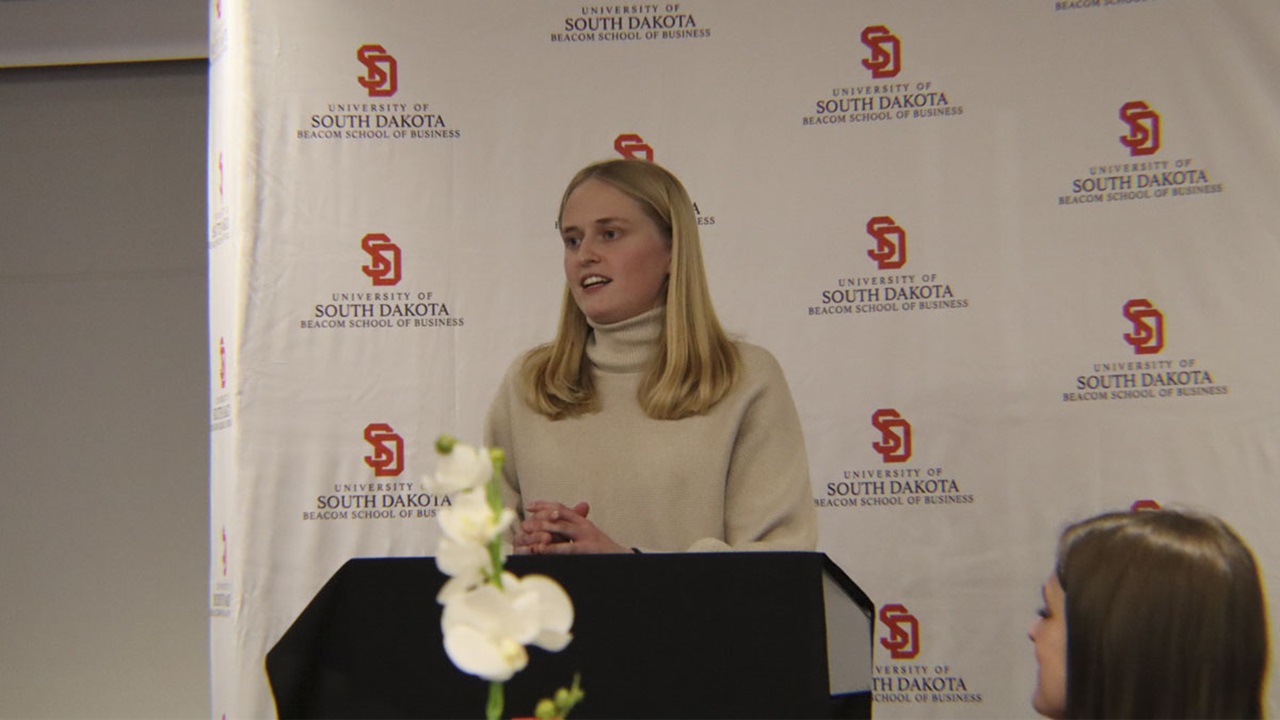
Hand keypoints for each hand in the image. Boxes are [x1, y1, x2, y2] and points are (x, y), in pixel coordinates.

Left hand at [514, 501, 628, 554]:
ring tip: (528, 533)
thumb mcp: (588, 537)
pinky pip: (567, 548)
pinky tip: (541, 551)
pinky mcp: (588, 549)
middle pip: (558, 515)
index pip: (561, 508)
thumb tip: (555, 528)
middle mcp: (584, 525)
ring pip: (561, 528)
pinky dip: (552, 549)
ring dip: (543, 530)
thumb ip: (573, 531)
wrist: (624, 560)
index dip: (544, 505)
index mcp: (583, 521)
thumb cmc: (603, 552)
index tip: (529, 505)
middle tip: (524, 523)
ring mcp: (587, 536)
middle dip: (539, 518)